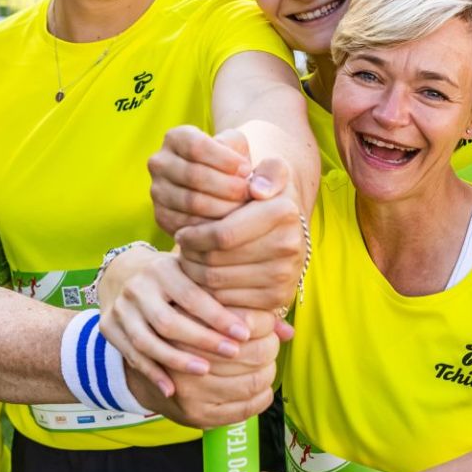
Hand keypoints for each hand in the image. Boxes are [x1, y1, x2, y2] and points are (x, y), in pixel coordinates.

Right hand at [100, 248, 269, 394]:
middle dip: (202, 340)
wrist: (123, 276)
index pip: (194, 294)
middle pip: (170, 319)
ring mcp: (122, 308)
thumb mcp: (204, 281)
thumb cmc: (179, 282)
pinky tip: (172, 389)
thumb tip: (288, 332)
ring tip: (204, 372)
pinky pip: (131, 354)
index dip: (219, 316)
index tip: (244, 335)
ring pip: (148, 340)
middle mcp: (141, 286)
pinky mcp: (110, 327)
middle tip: (231, 355)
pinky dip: (152, 373)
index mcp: (167, 269)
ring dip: (177, 359)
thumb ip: (242, 303)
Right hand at [134, 322, 280, 429]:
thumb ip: (246, 315)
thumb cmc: (185, 329)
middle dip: (269, 348)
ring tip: (265, 365)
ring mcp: (191, 390)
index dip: (264, 323)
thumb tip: (287, 331)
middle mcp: (185, 356)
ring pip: (252, 382)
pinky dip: (262, 397)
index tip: (265, 325)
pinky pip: (245, 409)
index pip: (246, 321)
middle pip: (253, 353)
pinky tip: (260, 387)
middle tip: (269, 344)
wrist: (147, 363)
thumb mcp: (207, 309)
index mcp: (188, 320)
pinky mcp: (197, 414)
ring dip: (268, 373)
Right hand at [149, 126, 253, 234]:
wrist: (217, 187)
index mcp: (176, 138)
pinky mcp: (161, 216)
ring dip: (223, 207)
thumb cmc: (230, 163)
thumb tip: (249, 179)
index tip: (247, 170)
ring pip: (192, 202)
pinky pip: (188, 224)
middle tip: (248, 193)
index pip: (197, 147)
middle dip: (227, 186)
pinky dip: (212, 226)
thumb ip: (245, 154)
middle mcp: (159, 162)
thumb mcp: (237, 147)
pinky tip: (230, 223)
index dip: (225, 160)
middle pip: (194, 176)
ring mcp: (157, 191)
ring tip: (243, 208)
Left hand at [174, 161, 304, 310]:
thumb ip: (268, 170)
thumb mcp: (270, 172)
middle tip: (182, 251)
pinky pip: (229, 301)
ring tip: (190, 261)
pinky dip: (210, 293)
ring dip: (196, 274)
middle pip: (217, 262)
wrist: (286, 229)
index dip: (194, 236)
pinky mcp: (278, 299)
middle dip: (191, 257)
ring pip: (219, 283)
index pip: (222, 234)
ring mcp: (284, 276)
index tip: (181, 233)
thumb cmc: (264, 198)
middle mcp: (289, 246)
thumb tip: (258, 190)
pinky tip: (205, 277)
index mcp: (283, 212)